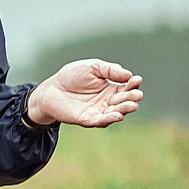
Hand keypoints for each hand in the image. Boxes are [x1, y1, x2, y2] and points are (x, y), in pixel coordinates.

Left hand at [26, 59, 142, 127]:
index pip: (128, 88)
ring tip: (131, 105)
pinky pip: (101, 121)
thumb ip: (110, 70)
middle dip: (132, 98)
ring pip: (116, 112)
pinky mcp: (88, 119)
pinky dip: (110, 119)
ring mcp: (99, 111)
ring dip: (124, 109)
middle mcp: (108, 101)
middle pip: (125, 101)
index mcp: (111, 88)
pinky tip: (118, 115)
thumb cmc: (72, 76)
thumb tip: (129, 75)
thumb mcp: (93, 67)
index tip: (136, 80)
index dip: (133, 85)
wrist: (51, 89)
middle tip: (137, 95)